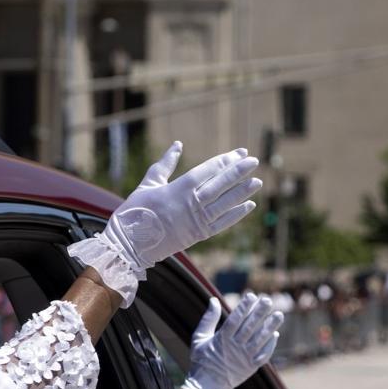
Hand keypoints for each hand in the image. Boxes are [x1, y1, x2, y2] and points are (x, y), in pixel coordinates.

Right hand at [104, 143, 260, 271]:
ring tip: (257, 182)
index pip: (208, 170)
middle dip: (238, 172)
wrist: (130, 244)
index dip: (225, 161)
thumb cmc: (136, 211)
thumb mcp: (149, 183)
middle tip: (255, 161)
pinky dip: (236, 215)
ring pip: (224, 203)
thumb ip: (165, 164)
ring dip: (242, 192)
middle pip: (220, 184)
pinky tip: (249, 205)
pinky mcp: (198, 235)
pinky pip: (222, 224)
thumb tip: (177, 145)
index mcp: (178, 188)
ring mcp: (196, 220)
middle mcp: (190, 203)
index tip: (240, 153)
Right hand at [182, 294, 283, 388]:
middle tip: (268, 300)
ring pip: (260, 339)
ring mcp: (244, 358)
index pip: (235, 319)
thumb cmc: (202, 360)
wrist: (208, 386)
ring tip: (279, 314)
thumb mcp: (199, 338)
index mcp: (222, 339)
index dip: (244, 307)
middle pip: (250, 327)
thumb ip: (208, 319)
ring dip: (270, 326)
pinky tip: (275, 334)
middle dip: (260, 313)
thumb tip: (214, 300)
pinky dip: (270, 345)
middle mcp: (235, 347)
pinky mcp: (251, 367)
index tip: (251, 296)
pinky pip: (264, 355)